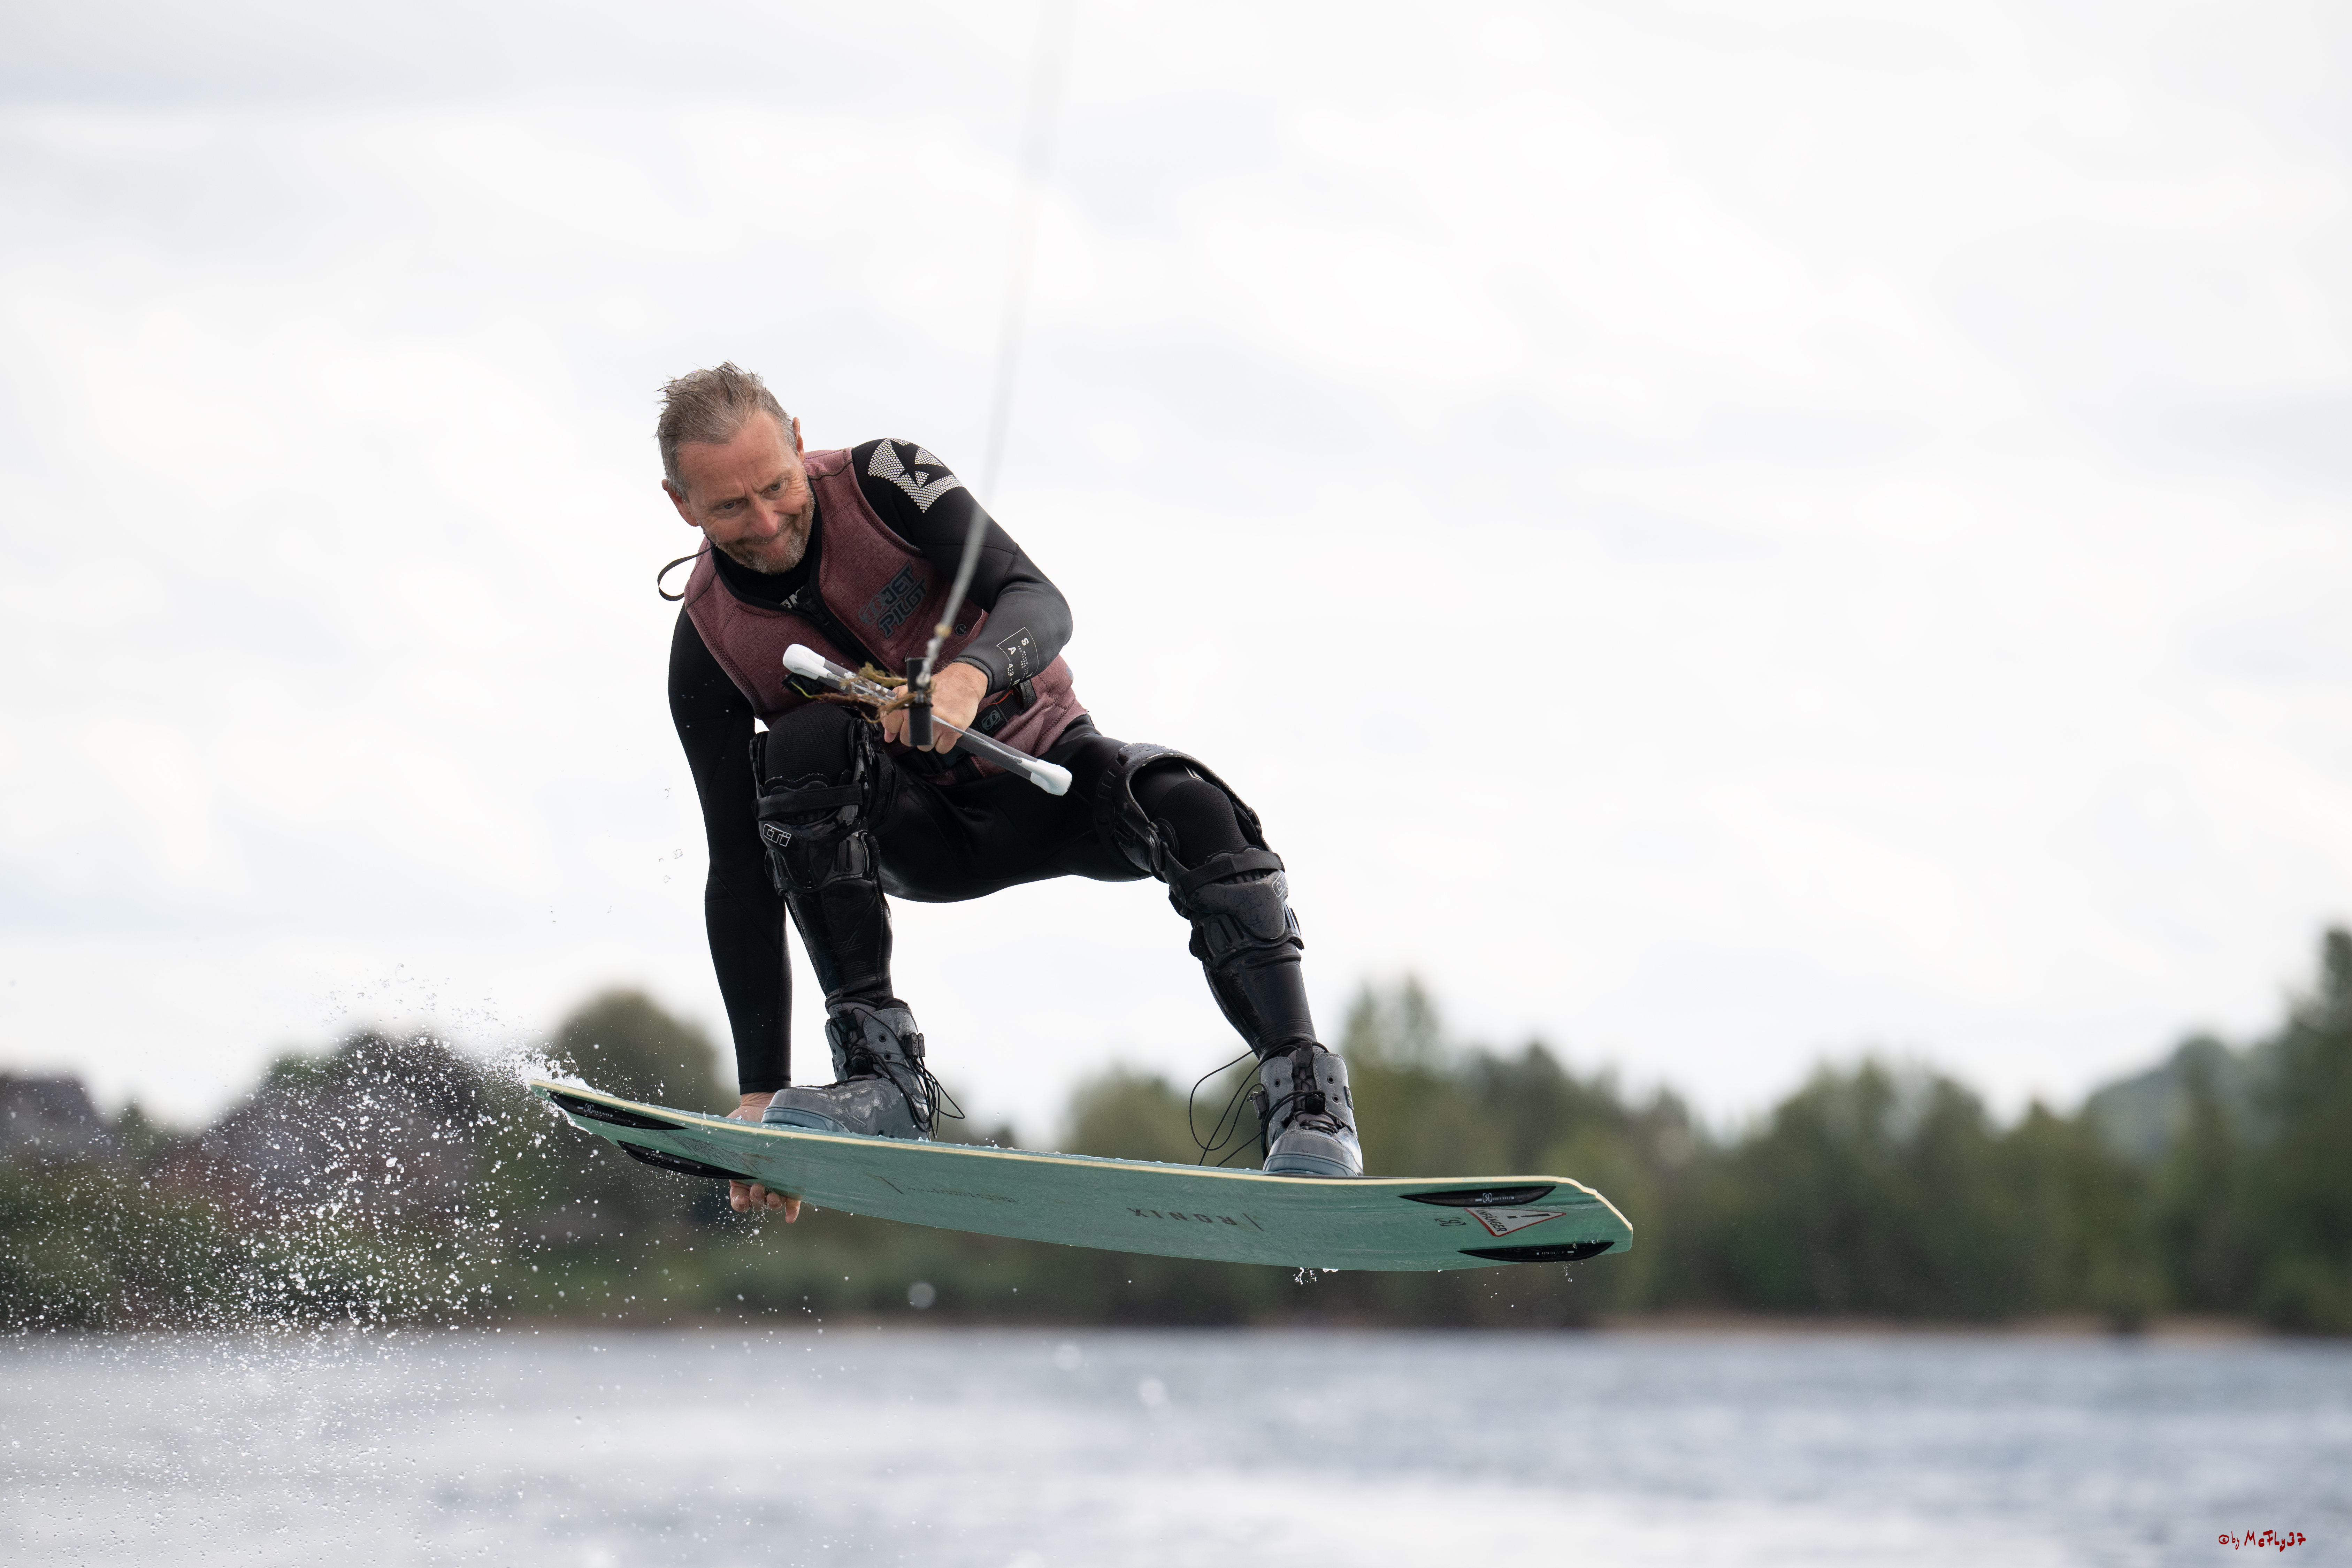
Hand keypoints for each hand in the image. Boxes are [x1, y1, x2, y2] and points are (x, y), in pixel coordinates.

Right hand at [726, 1093, 801, 1220]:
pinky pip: (793, 1198)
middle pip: (757, 1203)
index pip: (739, 1200)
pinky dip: (791, 1209)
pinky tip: (790, 1217)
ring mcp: (775, 1180)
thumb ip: (719, 1146)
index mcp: (740, 1179)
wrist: (763, 1108)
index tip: (742, 1200)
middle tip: (758, 1187)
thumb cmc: (742, 1122)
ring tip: (773, 1195)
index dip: (740, 1204)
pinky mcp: (791, 1176)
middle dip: (757, 1200)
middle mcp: (757, 1182)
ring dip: (773, 1203)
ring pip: (773, 1202)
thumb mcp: (726, 1135)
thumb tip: (704, 1147)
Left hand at [880, 660, 987, 753]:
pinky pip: (941, 749)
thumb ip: (895, 715)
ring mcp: (936, 722)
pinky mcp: (952, 729)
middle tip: (924, 723)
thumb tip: (888, 737)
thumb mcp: (911, 694)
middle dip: (914, 735)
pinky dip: (944, 742)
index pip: (890, 724)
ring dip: (930, 740)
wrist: (962, 681)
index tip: (904, 722)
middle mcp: (920, 712)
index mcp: (907, 702)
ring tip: (936, 725)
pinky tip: (946, 729)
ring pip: (924, 746)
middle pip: (906, 739)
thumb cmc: (937, 688)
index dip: (896, 726)